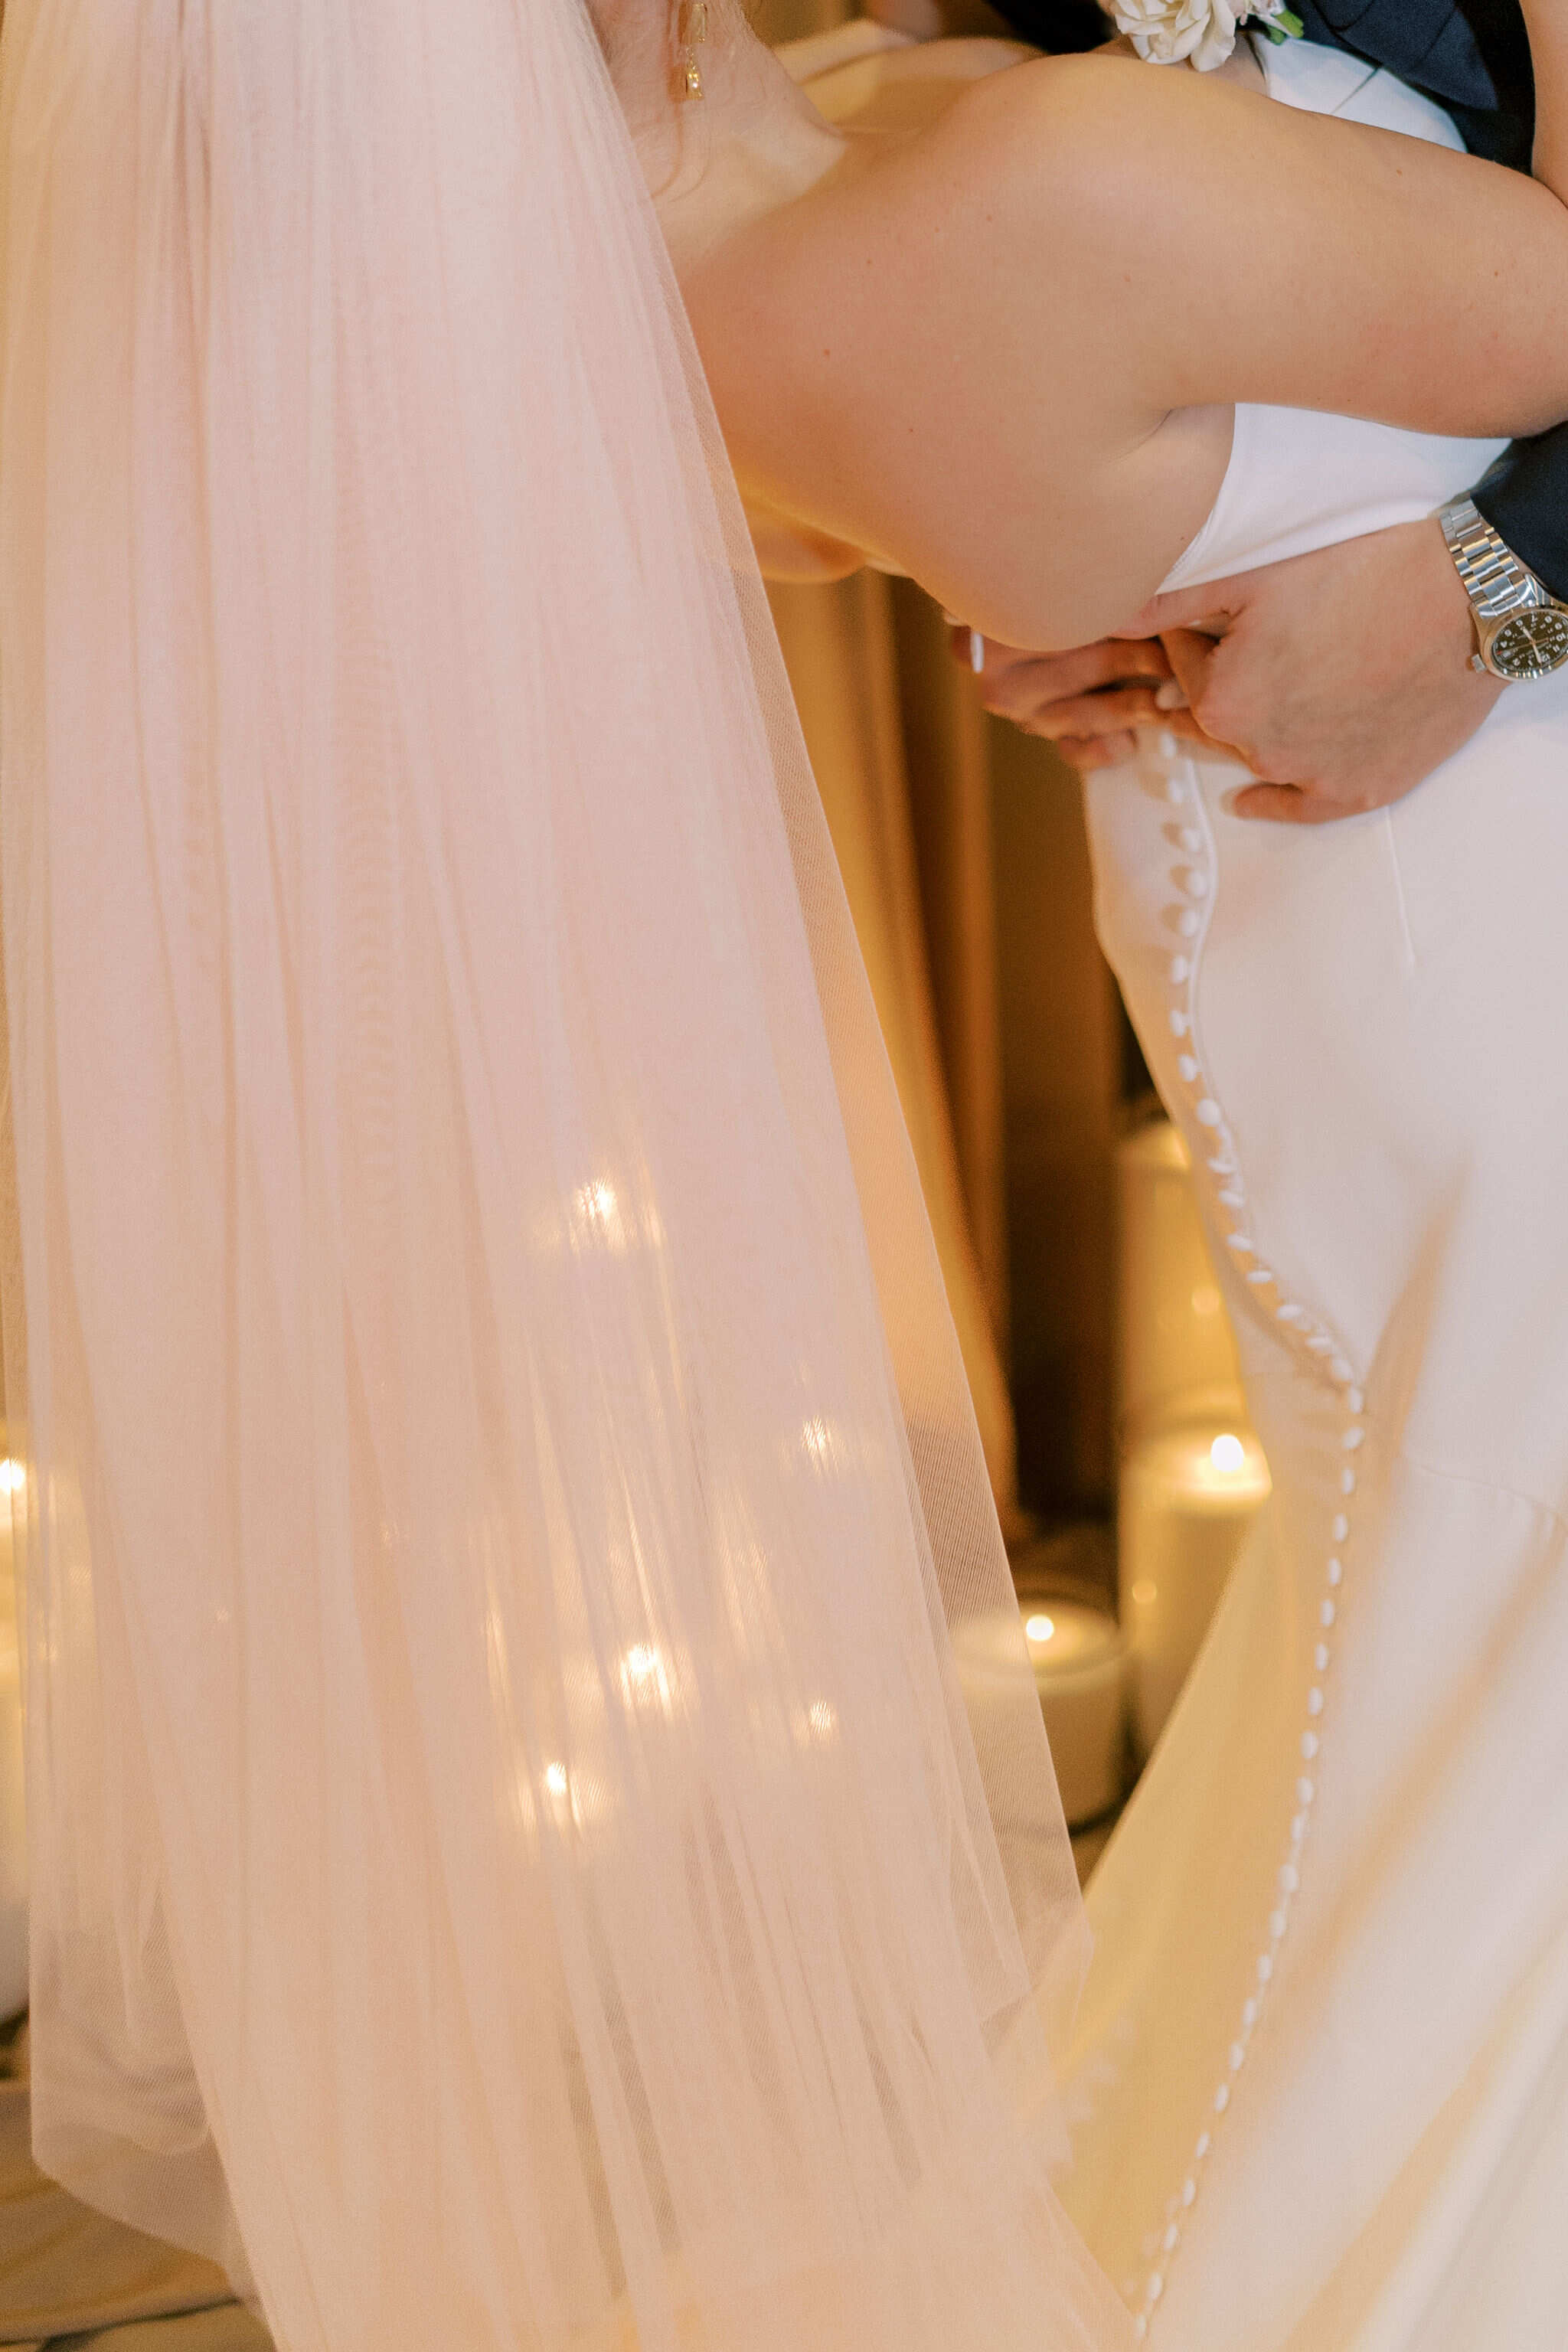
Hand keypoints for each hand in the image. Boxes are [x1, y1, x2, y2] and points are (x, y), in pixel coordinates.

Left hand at [959, 519, 1507, 820]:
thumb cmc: (1363, 572)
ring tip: (1257, 699)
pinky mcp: (1358, 789)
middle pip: (1209, 721)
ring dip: (1245, 730)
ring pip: (1251, 757)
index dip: (1190, 637)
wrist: (1470, 601)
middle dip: (1211, 687)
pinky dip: (1273, 802)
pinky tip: (1248, 799)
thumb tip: (1108, 614)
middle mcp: (1256, 749)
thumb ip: (1174, 601)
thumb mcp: (1258, 574)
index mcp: (1220, 699)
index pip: (1178, 671)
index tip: (1208, 615)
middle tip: (1236, 654)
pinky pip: (1298, 808)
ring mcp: (1309, 776)